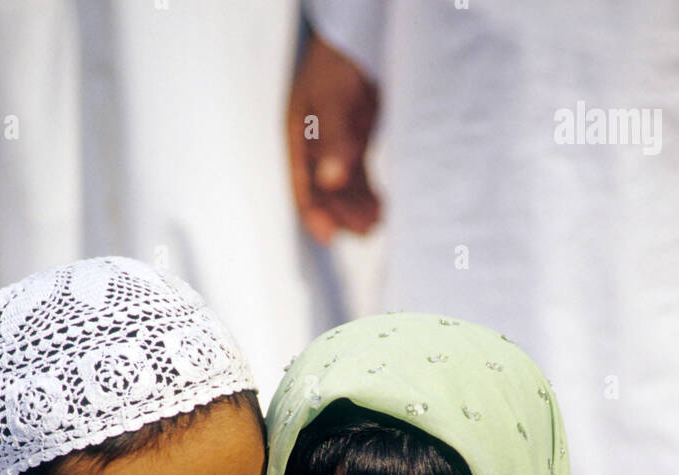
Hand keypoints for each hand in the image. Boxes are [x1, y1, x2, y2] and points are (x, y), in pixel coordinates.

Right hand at [287, 32, 380, 242]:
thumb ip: (333, 140)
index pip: (301, 185)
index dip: (312, 214)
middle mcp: (313, 147)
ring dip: (357, 208)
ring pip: (343, 189)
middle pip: (324, 193)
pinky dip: (369, 194)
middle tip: (366, 230)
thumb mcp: (331, 99)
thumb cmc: (337, 60)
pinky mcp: (355, 142)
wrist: (361, 34)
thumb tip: (331, 181)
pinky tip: (382, 208)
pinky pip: (359, 177)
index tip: (328, 237)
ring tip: (377, 222)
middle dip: (342, 214)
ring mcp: (334, 146)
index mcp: (297, 138)